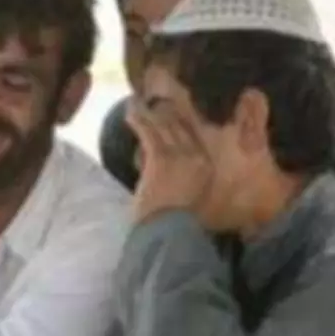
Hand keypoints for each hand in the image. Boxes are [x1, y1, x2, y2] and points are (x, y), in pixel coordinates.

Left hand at [126, 100, 214, 222]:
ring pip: (163, 126)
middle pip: (180, 127)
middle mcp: (196, 157)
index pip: (194, 136)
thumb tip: (170, 172)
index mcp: (206, 168)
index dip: (181, 121)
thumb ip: (185, 181)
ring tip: (137, 102)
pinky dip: (137, 120)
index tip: (172, 110)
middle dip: (165, 112)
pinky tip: (129, 113)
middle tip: (153, 101)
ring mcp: (179, 156)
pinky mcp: (160, 157)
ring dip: (148, 113)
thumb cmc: (175, 223)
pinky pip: (148, 132)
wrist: (168, 234)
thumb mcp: (189, 199)